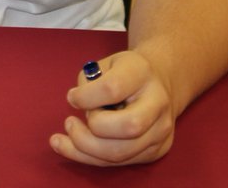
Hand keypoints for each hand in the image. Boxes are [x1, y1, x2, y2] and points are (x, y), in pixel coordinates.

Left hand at [50, 50, 175, 165]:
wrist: (158, 83)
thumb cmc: (122, 72)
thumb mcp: (104, 64)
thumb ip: (89, 83)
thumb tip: (80, 107)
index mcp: (141, 72)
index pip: (113, 89)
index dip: (86, 97)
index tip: (71, 98)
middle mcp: (157, 104)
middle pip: (128, 126)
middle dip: (92, 127)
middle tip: (70, 121)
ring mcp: (160, 131)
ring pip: (121, 152)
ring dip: (85, 148)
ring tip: (68, 133)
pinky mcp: (155, 151)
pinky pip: (119, 162)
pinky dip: (88, 157)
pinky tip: (68, 147)